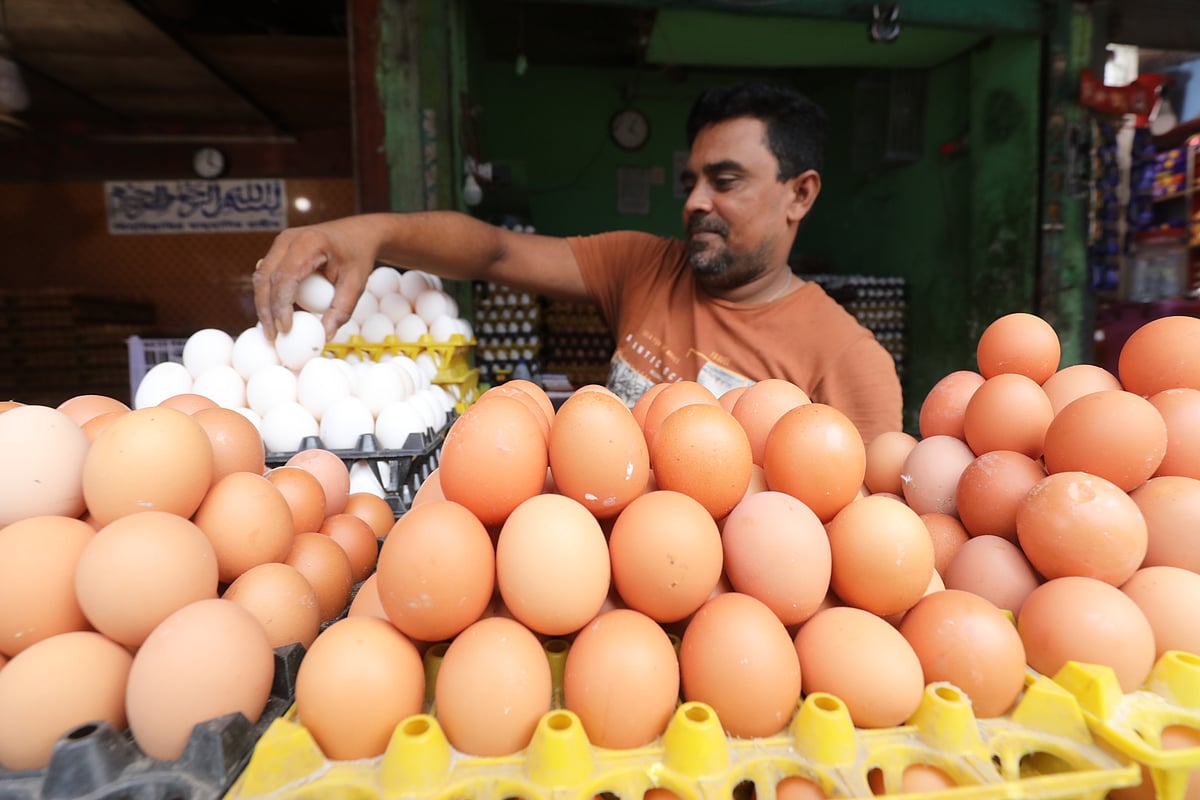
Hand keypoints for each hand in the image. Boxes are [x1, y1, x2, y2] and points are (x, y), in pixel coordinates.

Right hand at [253, 217, 377, 339]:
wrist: (358, 234)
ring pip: (261, 276)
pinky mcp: (279, 250)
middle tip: (272, 336)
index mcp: (309, 243)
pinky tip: (274, 317)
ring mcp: (281, 242)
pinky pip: (266, 274)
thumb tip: (325, 335)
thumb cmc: (358, 256)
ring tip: (271, 331)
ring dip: (263, 305)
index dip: (281, 306)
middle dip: (266, 310)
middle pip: (265, 277)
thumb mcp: (356, 284)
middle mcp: (289, 239)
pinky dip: (267, 296)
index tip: (286, 329)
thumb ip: (341, 309)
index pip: (285, 278)